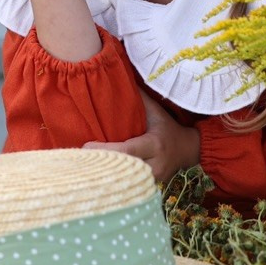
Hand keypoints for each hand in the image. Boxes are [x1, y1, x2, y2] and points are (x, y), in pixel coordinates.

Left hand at [85, 91, 201, 185]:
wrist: (188, 150)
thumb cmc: (168, 127)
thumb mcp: (157, 111)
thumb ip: (139, 98)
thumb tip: (120, 78)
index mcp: (155, 144)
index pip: (127, 150)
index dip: (106, 150)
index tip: (86, 146)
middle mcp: (155, 164)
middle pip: (122, 168)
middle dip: (99, 164)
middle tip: (77, 158)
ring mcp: (153, 179)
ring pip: (123, 180)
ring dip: (104, 174)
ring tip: (83, 167)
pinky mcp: (149, 186)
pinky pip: (127, 184)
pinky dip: (113, 179)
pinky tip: (97, 176)